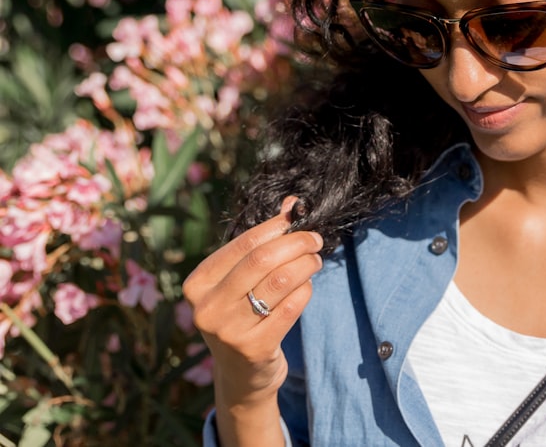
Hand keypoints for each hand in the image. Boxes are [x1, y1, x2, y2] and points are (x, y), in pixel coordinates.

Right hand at [183, 196, 323, 443]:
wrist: (241, 376)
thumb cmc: (242, 315)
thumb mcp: (240, 281)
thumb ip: (261, 243)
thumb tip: (291, 203)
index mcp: (197, 284)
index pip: (243, 244)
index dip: (275, 227)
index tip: (297, 220)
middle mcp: (207, 308)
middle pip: (262, 260)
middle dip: (296, 244)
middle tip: (315, 240)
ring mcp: (228, 331)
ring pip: (280, 282)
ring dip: (306, 266)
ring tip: (314, 261)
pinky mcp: (254, 349)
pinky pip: (291, 307)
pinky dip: (305, 291)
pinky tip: (307, 288)